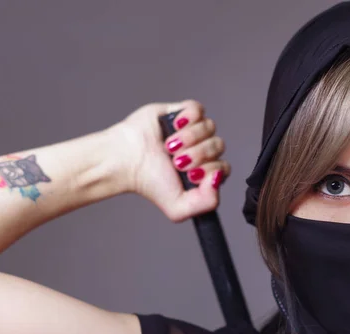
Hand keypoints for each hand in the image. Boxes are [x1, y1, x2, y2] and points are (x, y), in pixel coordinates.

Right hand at [111, 99, 229, 221]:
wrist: (126, 160)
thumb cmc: (148, 182)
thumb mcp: (178, 207)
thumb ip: (207, 203)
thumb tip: (218, 180)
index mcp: (203, 171)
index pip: (223, 167)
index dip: (210, 170)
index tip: (190, 175)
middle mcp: (200, 150)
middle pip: (218, 146)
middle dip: (197, 155)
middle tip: (176, 162)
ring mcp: (192, 130)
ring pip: (209, 127)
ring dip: (190, 138)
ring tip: (169, 146)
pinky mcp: (182, 113)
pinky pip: (198, 109)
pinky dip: (188, 118)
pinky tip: (174, 127)